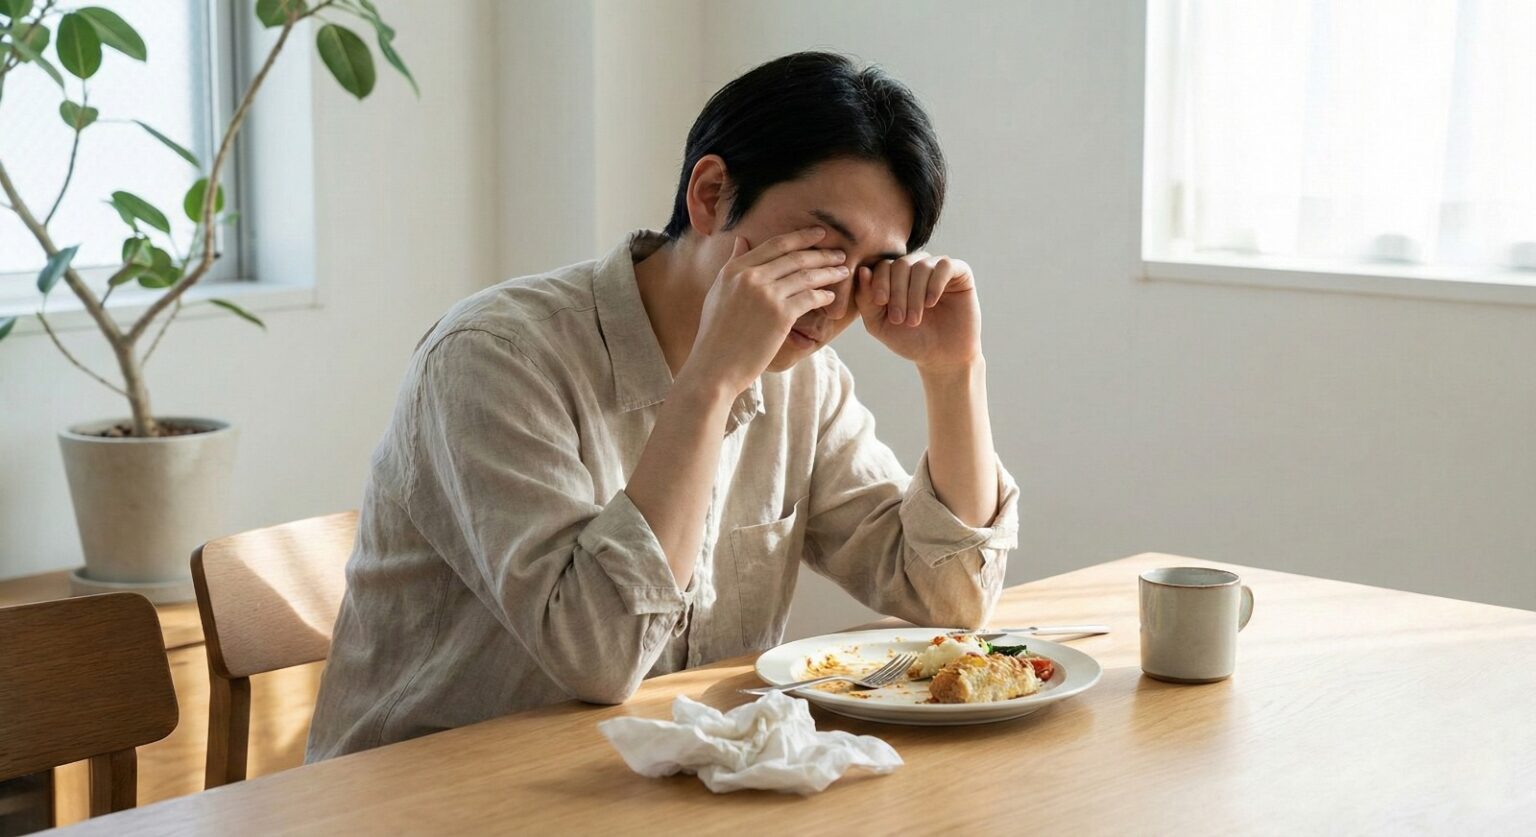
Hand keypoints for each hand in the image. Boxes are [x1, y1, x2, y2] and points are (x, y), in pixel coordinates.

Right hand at [681, 226, 849, 395]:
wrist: (714, 365)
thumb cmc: (716, 334)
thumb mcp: (718, 291)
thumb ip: (733, 264)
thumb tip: (741, 239)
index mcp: (735, 269)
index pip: (774, 244)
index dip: (801, 237)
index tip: (818, 234)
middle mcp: (750, 277)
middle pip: (795, 257)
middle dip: (821, 253)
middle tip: (839, 252)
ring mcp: (766, 295)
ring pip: (806, 276)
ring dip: (828, 272)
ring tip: (843, 271)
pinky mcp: (780, 315)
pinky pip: (809, 298)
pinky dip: (823, 295)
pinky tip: (831, 296)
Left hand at [854, 252, 982, 369]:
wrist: (942, 356)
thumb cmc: (910, 340)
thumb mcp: (879, 324)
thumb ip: (866, 299)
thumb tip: (862, 271)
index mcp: (896, 276)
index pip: (883, 265)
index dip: (879, 281)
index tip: (881, 302)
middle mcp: (917, 267)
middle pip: (901, 264)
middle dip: (897, 291)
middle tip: (899, 318)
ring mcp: (938, 268)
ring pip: (921, 265)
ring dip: (914, 293)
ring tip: (914, 319)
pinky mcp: (960, 273)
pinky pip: (944, 265)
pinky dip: (935, 283)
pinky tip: (930, 303)